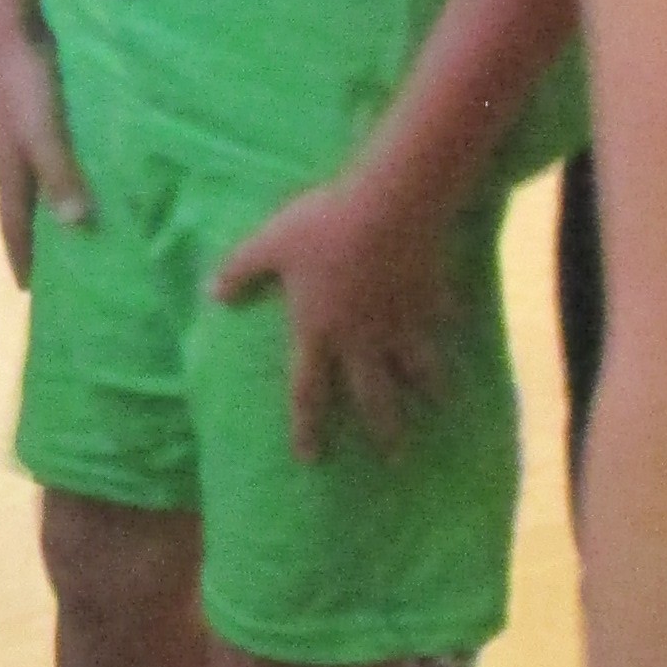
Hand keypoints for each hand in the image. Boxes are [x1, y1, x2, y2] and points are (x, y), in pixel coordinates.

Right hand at [0, 16, 84, 291]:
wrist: (8, 29)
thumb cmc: (25, 83)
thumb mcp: (45, 132)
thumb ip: (60, 174)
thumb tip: (76, 225)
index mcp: (11, 171)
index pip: (14, 227)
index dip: (23, 259)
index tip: (33, 293)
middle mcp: (11, 160)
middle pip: (21, 212)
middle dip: (34, 243)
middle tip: (55, 273)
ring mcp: (20, 138)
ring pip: (34, 187)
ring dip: (48, 211)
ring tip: (72, 232)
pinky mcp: (33, 116)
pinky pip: (48, 161)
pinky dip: (60, 179)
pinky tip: (79, 176)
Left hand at [211, 159, 458, 462]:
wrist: (390, 207)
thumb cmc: (322, 227)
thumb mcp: (270, 244)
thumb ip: (241, 271)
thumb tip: (212, 294)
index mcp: (319, 332)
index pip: (308, 393)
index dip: (307, 428)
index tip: (311, 459)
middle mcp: (362, 338)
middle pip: (374, 396)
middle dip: (383, 429)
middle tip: (392, 457)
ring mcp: (401, 322)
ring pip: (418, 367)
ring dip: (428, 387)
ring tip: (437, 402)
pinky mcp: (431, 298)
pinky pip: (441, 318)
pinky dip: (447, 323)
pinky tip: (454, 324)